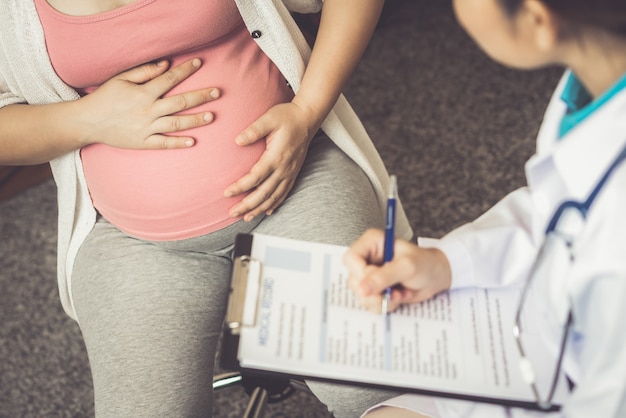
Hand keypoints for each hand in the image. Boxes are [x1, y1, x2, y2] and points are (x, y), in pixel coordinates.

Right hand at [76, 59, 219, 148]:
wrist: (87, 122)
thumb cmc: (105, 98)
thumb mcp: (120, 79)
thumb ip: (144, 72)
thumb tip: (166, 64)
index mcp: (143, 93)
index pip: (169, 79)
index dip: (185, 70)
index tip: (199, 63)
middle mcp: (147, 110)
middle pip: (180, 102)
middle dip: (200, 96)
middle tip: (218, 92)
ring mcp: (146, 128)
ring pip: (176, 123)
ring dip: (195, 119)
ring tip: (212, 116)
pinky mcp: (143, 142)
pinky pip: (164, 143)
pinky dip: (178, 143)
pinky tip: (193, 142)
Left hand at [224, 102, 316, 221]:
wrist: (307, 119)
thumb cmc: (287, 117)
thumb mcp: (269, 118)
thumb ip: (253, 130)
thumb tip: (237, 141)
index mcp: (276, 156)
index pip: (255, 177)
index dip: (240, 187)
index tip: (226, 193)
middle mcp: (284, 168)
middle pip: (264, 193)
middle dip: (247, 205)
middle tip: (232, 213)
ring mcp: (290, 172)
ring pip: (274, 197)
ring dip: (259, 209)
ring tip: (246, 217)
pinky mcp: (293, 173)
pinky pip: (284, 193)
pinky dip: (275, 204)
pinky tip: (267, 211)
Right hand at [343, 229, 452, 312]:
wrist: (436, 276)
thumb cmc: (425, 263)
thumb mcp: (406, 267)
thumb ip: (384, 276)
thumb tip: (363, 289)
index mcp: (371, 243)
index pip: (351, 259)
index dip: (360, 273)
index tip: (375, 283)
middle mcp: (367, 259)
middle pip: (353, 280)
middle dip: (373, 292)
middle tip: (391, 292)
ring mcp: (370, 276)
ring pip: (361, 295)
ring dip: (382, 300)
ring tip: (399, 293)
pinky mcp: (375, 290)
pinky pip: (371, 304)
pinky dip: (386, 305)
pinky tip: (399, 296)